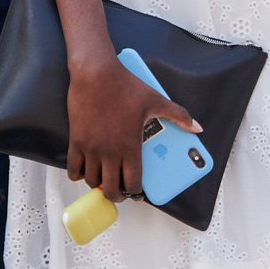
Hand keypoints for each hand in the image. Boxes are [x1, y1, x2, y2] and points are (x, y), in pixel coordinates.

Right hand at [66, 53, 197, 203]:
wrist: (96, 73)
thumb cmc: (124, 86)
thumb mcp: (155, 100)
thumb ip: (178, 115)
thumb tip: (196, 127)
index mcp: (130, 146)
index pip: (132, 183)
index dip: (135, 193)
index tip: (137, 194)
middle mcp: (109, 151)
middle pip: (111, 188)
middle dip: (117, 195)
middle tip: (120, 192)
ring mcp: (91, 148)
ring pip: (92, 180)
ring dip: (98, 185)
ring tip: (104, 180)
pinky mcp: (77, 140)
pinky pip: (73, 167)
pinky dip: (77, 174)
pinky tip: (83, 172)